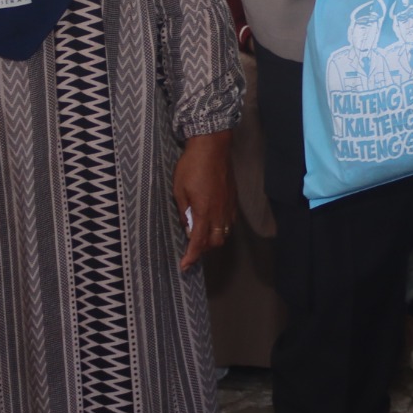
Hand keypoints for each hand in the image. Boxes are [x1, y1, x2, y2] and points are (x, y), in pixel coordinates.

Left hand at [173, 131, 235, 270]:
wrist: (212, 146)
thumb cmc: (191, 166)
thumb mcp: (179, 190)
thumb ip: (184, 212)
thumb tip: (188, 228)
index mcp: (204, 211)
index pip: (199, 242)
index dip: (192, 257)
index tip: (185, 266)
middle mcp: (219, 212)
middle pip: (215, 242)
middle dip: (203, 250)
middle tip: (191, 248)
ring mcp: (228, 205)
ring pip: (224, 233)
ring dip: (213, 240)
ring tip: (201, 236)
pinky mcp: (233, 199)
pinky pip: (229, 222)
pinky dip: (221, 228)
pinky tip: (213, 223)